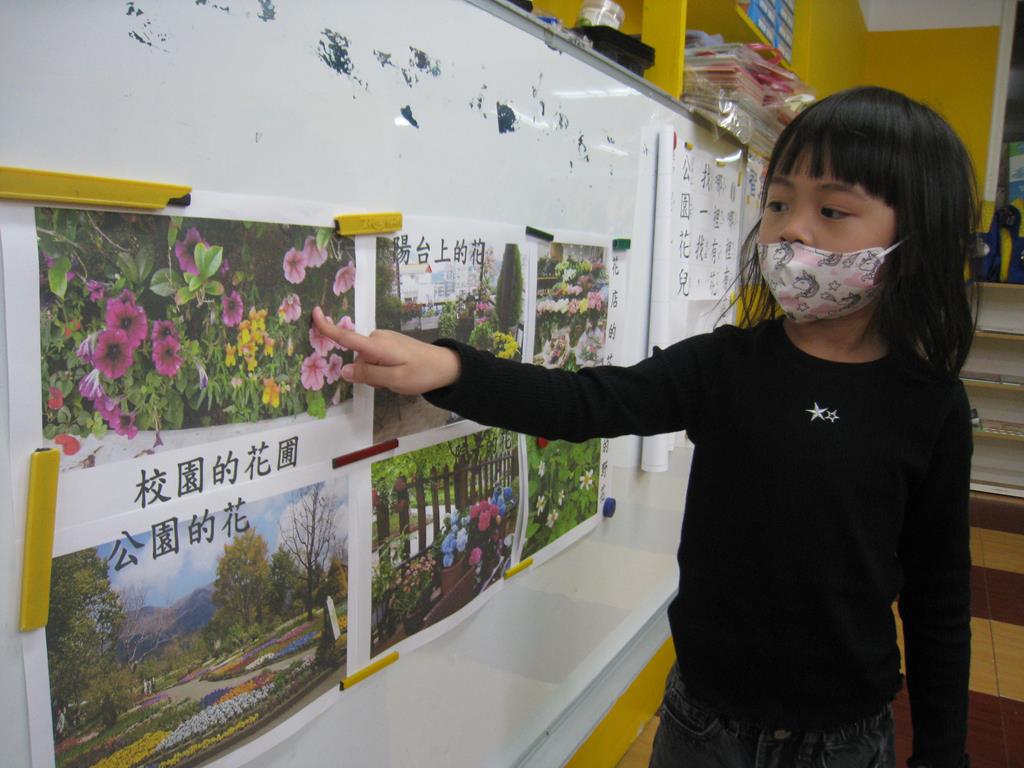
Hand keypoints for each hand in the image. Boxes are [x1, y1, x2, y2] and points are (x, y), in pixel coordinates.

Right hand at [311, 307, 460, 394]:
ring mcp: (385, 339)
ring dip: (375, 372)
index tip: (313, 313)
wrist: (446, 366)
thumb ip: (368, 376)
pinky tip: (398, 373)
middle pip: (358, 358)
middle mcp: (378, 338)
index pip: (347, 337)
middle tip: (389, 382)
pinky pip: (375, 358)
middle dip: (366, 373)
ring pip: (367, 360)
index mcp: (377, 346)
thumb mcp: (394, 380)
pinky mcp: (390, 343)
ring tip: (397, 378)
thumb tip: (343, 371)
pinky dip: (381, 368)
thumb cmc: (422, 373)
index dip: (328, 327)